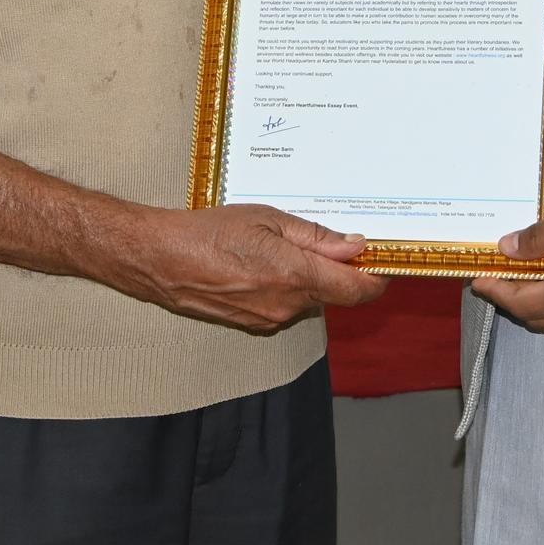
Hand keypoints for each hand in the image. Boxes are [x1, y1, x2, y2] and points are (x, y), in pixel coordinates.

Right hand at [108, 205, 386, 333]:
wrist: (161, 259)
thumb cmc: (208, 232)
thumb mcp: (266, 219)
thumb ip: (314, 237)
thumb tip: (353, 247)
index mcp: (295, 274)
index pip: (357, 289)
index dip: (377, 277)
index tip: (382, 261)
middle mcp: (287, 304)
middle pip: (333, 294)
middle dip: (334, 271)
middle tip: (321, 240)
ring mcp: (269, 319)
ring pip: (307, 299)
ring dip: (305, 278)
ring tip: (275, 247)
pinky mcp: (253, 325)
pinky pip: (284, 306)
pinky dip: (283, 288)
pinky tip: (258, 265)